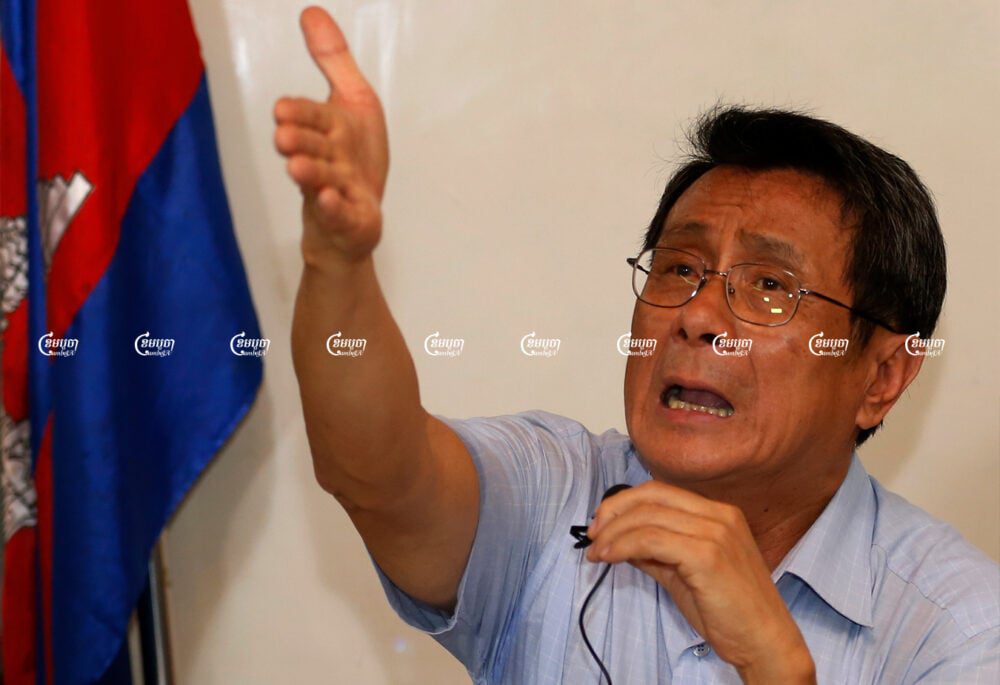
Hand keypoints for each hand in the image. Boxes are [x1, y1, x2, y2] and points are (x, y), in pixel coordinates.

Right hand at [273, 6, 388, 264]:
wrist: (355, 223)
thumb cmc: (354, 161)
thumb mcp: (354, 103)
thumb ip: (333, 61)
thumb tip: (311, 12)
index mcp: (328, 131)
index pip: (312, 117)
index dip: (299, 114)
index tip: (282, 109)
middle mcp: (329, 160)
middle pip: (313, 147)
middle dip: (299, 141)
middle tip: (283, 137)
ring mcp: (338, 192)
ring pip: (323, 180)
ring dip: (311, 172)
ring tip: (298, 167)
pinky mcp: (351, 221)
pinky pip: (341, 213)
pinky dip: (335, 207)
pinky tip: (331, 199)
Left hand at [586, 482, 815, 681]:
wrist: (765, 642)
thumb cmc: (729, 611)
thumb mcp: (684, 572)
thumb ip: (655, 552)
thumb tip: (619, 540)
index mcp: (719, 513)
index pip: (659, 491)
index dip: (623, 502)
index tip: (601, 523)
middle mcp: (720, 515)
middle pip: (651, 497)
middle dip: (613, 513)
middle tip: (592, 535)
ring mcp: (716, 533)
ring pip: (647, 517)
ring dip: (612, 533)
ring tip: (595, 552)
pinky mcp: (708, 555)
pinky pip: (651, 540)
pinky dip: (623, 546)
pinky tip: (609, 558)